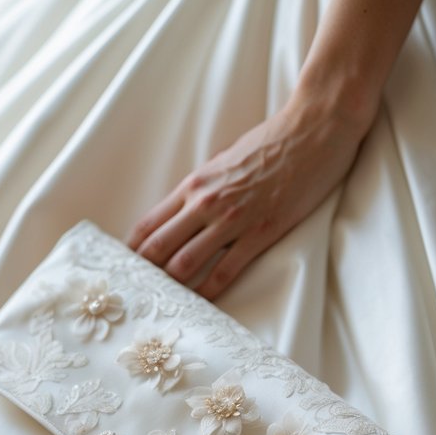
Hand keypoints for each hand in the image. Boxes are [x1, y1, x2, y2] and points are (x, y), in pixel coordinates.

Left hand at [125, 89, 369, 298]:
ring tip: (162, 306)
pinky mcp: (260, 232)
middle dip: (143, 275)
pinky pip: (225, 270)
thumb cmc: (271, 142)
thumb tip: (185, 213)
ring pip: (185, 263)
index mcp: (193, 185)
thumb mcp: (224, 161)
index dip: (130, 252)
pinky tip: (201, 305)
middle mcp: (205, 203)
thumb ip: (203, 189)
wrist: (313, 129)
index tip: (122, 270)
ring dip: (171, 287)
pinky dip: (209, 291)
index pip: (148, 225)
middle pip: (158, 248)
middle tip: (136, 296)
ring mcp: (232, 219)